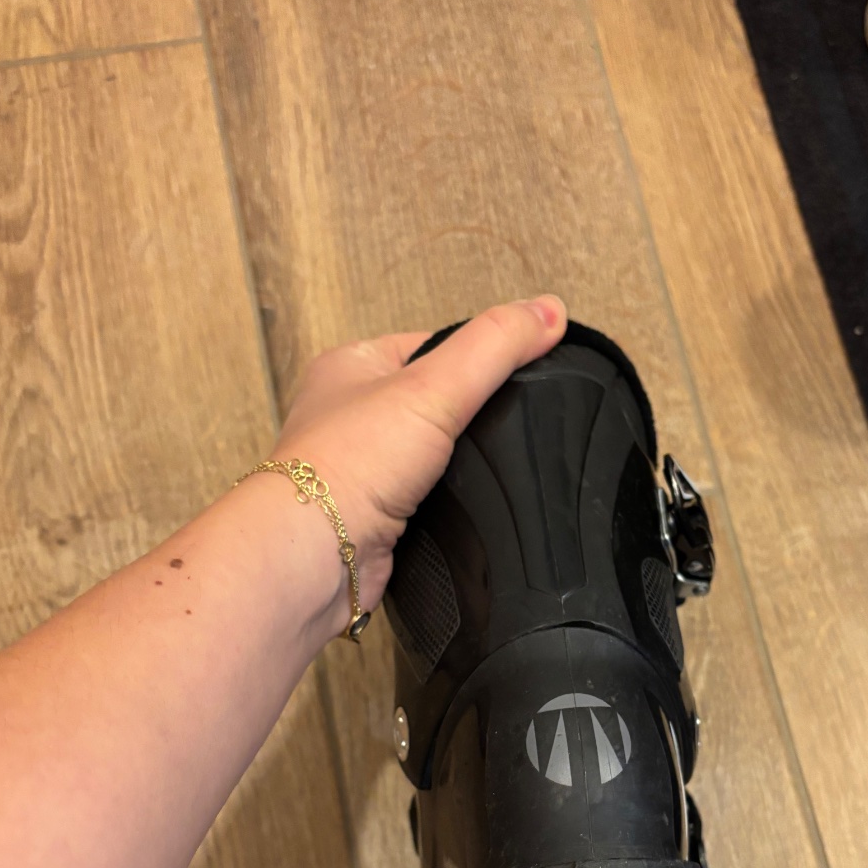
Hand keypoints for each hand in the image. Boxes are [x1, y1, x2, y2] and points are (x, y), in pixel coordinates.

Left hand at [271, 297, 566, 612]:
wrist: (318, 556)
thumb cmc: (348, 465)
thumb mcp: (436, 385)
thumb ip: (496, 346)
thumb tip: (549, 311)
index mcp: (352, 366)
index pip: (431, 345)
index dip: (478, 357)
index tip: (519, 371)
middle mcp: (351, 416)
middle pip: (435, 402)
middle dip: (470, 417)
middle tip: (505, 425)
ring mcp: (363, 468)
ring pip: (433, 456)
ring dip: (459, 467)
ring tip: (484, 469)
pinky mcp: (377, 516)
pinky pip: (428, 500)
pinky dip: (449, 504)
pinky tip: (465, 506)